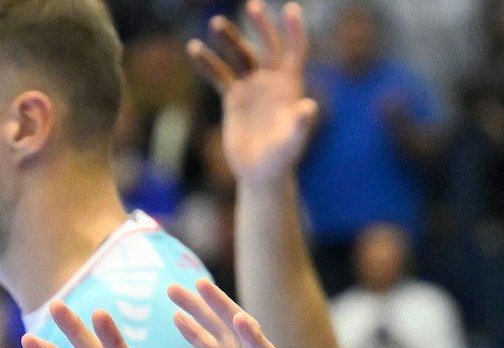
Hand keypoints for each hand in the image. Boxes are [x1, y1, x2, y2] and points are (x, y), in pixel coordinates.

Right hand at [190, 1, 317, 187]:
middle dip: (262, 26)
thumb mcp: (293, 142)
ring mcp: (252, 88)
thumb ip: (301, 124)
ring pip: (240, 55)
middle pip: (268, 46)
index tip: (290, 8)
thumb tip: (310, 107)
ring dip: (230, 38)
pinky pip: (218, 74)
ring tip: (216, 23)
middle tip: (253, 5)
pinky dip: (207, 61)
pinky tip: (193, 48)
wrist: (261, 174)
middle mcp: (272, 82)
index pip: (295, 51)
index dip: (295, 30)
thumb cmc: (282, 159)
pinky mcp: (233, 98)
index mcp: (291, 87)